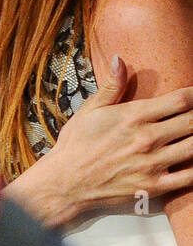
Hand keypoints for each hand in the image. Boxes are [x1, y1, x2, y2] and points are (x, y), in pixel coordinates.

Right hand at [5, 56, 192, 226]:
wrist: (65, 181)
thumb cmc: (76, 145)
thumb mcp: (89, 110)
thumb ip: (112, 86)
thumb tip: (120, 60)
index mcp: (133, 116)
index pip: (179, 100)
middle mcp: (147, 138)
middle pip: (192, 121)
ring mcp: (153, 163)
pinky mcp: (154, 186)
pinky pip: (189, 177)